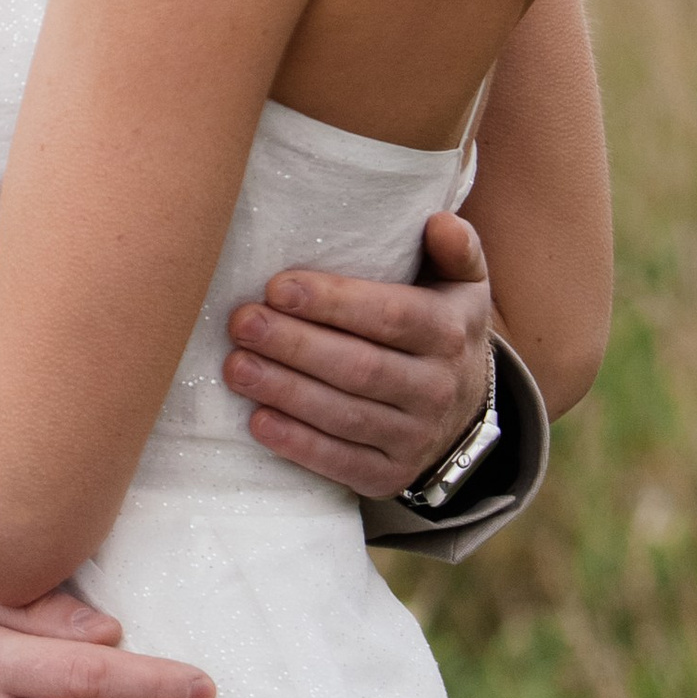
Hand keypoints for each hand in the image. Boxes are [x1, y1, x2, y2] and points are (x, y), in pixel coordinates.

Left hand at [222, 209, 494, 498]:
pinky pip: (340, 463)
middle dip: (295, 345)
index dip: (333, 302)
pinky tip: (257, 420)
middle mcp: (437, 389)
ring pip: (345, 416)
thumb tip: (440, 221)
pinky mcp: (389, 476)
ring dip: (285, 391)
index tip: (277, 288)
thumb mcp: (461, 286)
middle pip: (361, 368)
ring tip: (235, 366)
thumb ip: (455, 249)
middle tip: (242, 322)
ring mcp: (415, 438)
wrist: (462, 412)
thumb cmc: (440, 328)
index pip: (391, 317)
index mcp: (449, 333)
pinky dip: (297, 444)